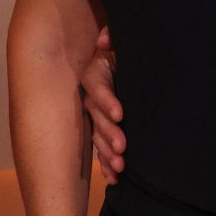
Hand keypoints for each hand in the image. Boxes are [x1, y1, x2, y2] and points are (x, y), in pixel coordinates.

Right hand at [81, 27, 124, 184]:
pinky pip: (102, 147)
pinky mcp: (102, 128)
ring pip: (98, 136)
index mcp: (95, 75)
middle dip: (110, 134)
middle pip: (98, 118)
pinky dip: (106, 163)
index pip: (98, 89)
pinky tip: (114, 178)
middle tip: (123, 148)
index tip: (120, 113)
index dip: (107, 101)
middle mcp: (91, 98)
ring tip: (120, 167)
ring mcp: (95, 115)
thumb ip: (112, 37)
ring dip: (108, 153)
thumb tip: (104, 40)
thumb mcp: (119, 41)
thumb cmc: (122, 50)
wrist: (121, 61)